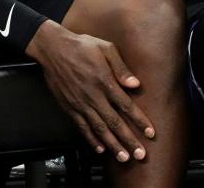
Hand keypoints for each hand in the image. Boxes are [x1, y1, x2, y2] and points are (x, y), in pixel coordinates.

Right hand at [26, 21, 154, 161]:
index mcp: (105, 81)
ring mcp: (80, 104)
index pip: (126, 105)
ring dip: (113, 145)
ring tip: (124, 157)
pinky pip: (82, 127)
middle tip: (140, 154)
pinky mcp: (69, 107)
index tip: (150, 133)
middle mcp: (93, 96)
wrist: (53, 49)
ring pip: (99, 129)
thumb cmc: (83, 45)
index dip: (139, 121)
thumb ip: (121, 68)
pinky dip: (91, 139)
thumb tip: (136, 84)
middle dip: (129, 140)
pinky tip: (100, 149)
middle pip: (114, 123)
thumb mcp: (106, 48)